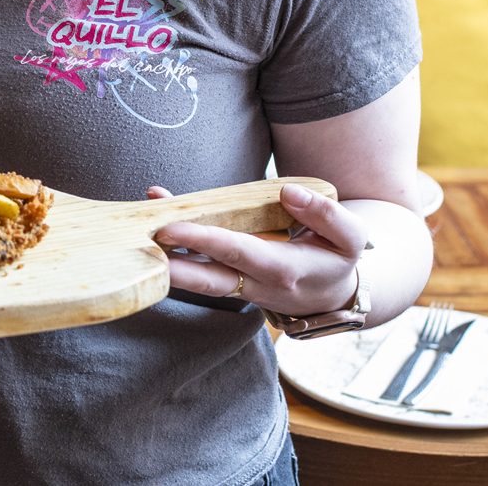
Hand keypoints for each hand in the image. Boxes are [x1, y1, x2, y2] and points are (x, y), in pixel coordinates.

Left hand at [147, 183, 368, 316]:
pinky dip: (178, 248)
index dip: (203, 240)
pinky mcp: (231, 282)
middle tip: (139, 242)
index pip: (238, 254)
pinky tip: (159, 214)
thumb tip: (288, 192)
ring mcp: (241, 289)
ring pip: (199, 277)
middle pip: (207, 279)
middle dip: (171, 264)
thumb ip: (324, 214)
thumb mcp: (350, 236)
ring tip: (137, 228)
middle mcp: (257, 285)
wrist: (336, 295)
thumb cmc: (340, 259)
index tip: (171, 228)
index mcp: (285, 270)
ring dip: (168, 258)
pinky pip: (201, 268)